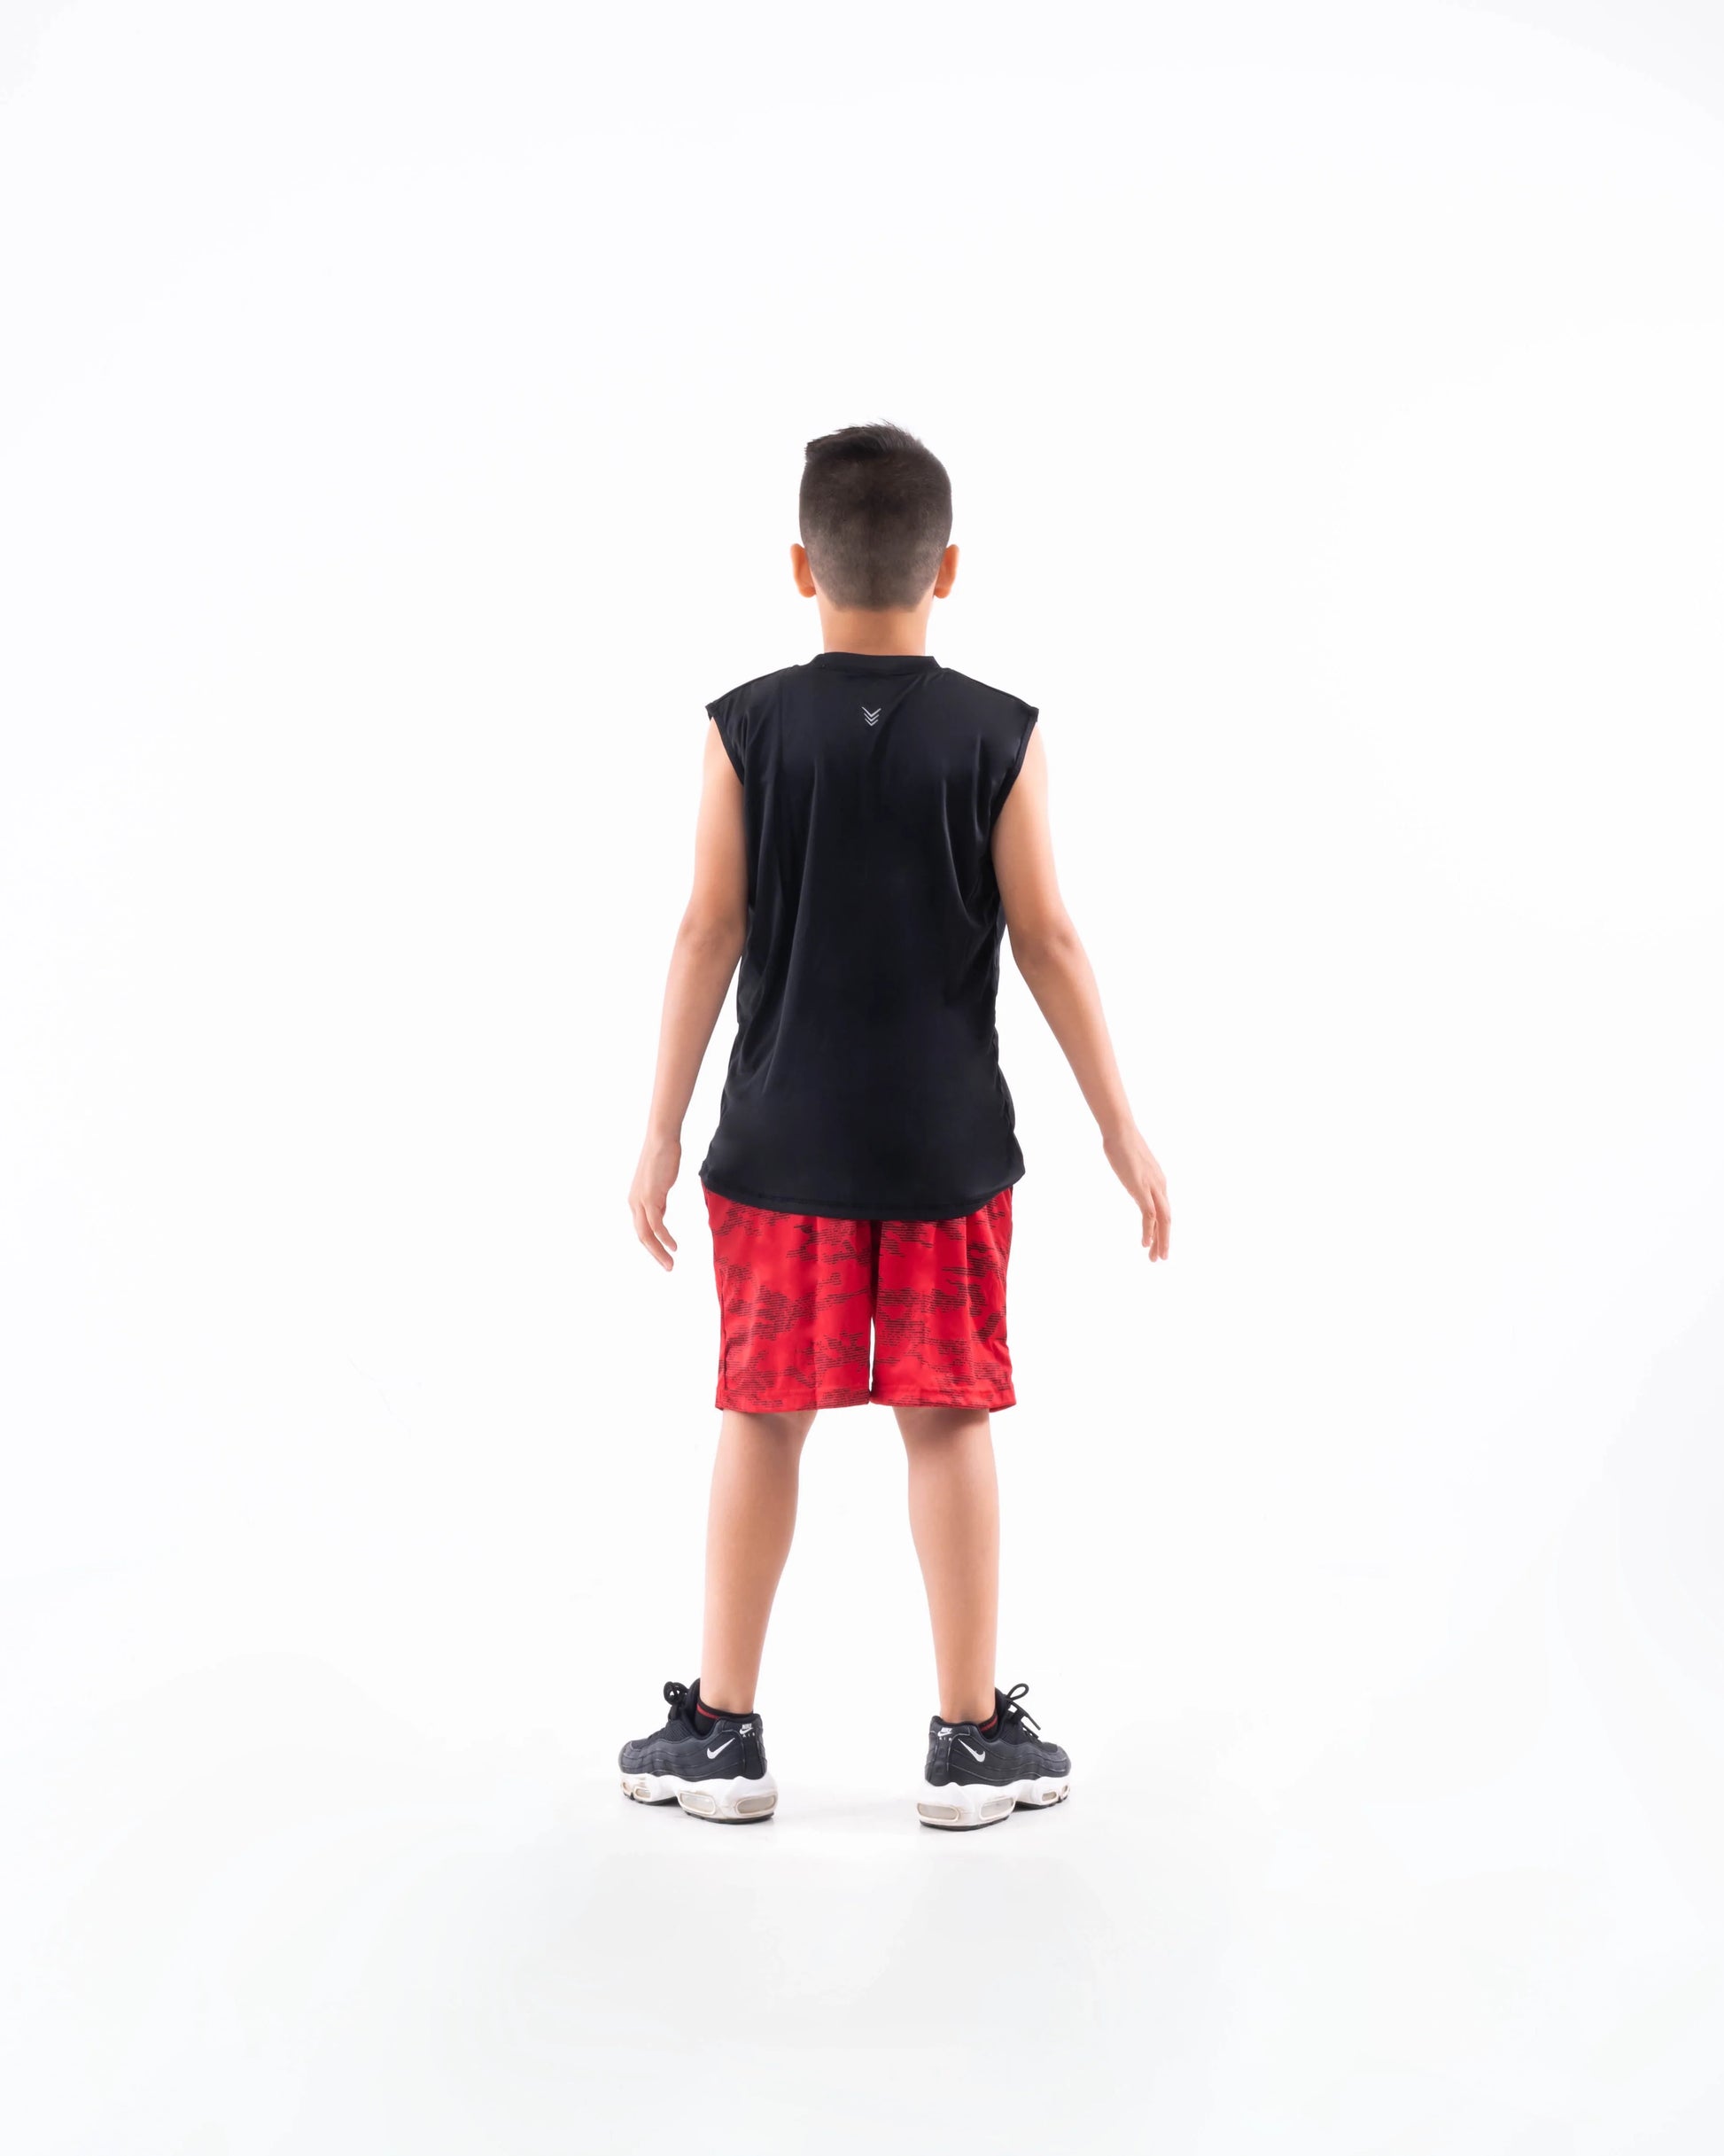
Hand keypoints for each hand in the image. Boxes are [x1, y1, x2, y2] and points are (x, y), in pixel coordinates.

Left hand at [628, 1135, 681, 1270]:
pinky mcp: (650, 1196)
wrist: (661, 1140)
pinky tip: (673, 1246)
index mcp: (636, 1200)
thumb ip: (659, 1200)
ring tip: (670, 1263)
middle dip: (654, 1253)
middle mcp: (634, 1203)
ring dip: (658, 1251)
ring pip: (646, 1233)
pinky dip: (664, 1237)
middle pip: (641, 1236)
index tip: (665, 1254)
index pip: (642, 1229)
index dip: (653, 1244)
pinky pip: (656, 1223)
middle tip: (668, 1267)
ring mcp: (641, 1200)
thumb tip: (661, 1213)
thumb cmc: (663, 1158)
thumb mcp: (660, 1184)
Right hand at [1103, 1127, 1171, 1260]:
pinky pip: (1149, 1216)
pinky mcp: (1142, 1189)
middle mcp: (1160, 1186)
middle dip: (1164, 1240)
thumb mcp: (1131, 1163)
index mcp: (1158, 1181)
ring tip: (1156, 1257)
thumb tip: (1129, 1172)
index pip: (1163, 1210)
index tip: (1155, 1241)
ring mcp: (1152, 1188)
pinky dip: (1149, 1231)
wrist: (1121, 1131)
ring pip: (1163, 1220)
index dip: (1161, 1228)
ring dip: (1161, 1241)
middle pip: (1167, 1219)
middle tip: (1160, 1257)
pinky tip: (1145, 1243)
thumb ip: (1133, 1173)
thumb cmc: (1122, 1142)